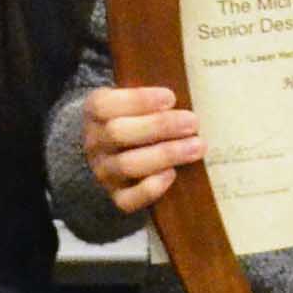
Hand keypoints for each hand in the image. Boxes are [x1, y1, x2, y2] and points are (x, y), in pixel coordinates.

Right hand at [81, 82, 204, 213]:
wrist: (121, 152)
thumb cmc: (138, 119)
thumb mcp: (136, 101)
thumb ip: (152, 98)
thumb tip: (185, 93)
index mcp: (95, 112)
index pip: (105, 105)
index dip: (138, 101)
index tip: (170, 98)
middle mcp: (95, 143)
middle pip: (118, 133)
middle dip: (159, 126)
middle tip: (192, 122)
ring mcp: (104, 172)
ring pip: (127, 165)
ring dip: (166, 154)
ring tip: (197, 146)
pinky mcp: (117, 196)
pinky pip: (128, 199)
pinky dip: (152, 188)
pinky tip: (172, 174)